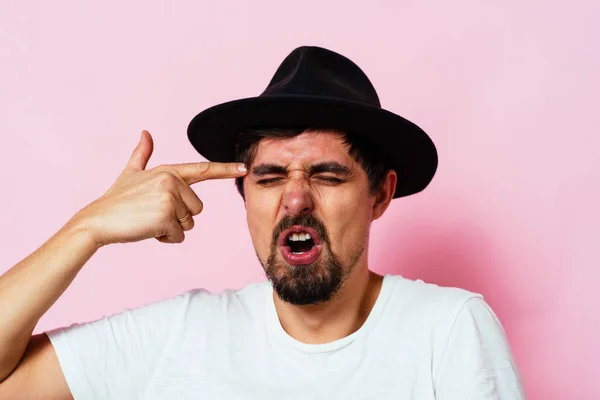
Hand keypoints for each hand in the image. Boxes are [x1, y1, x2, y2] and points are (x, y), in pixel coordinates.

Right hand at [74, 130, 246, 246]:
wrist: (97, 220)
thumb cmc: (117, 200)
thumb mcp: (131, 173)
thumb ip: (142, 155)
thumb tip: (146, 133)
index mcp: (168, 171)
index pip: (203, 169)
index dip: (226, 169)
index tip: (244, 168)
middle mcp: (172, 180)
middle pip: (197, 208)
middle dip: (178, 217)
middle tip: (152, 213)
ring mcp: (170, 197)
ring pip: (189, 223)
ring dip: (172, 228)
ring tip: (149, 220)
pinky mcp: (167, 216)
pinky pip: (180, 236)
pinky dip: (165, 238)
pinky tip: (147, 230)